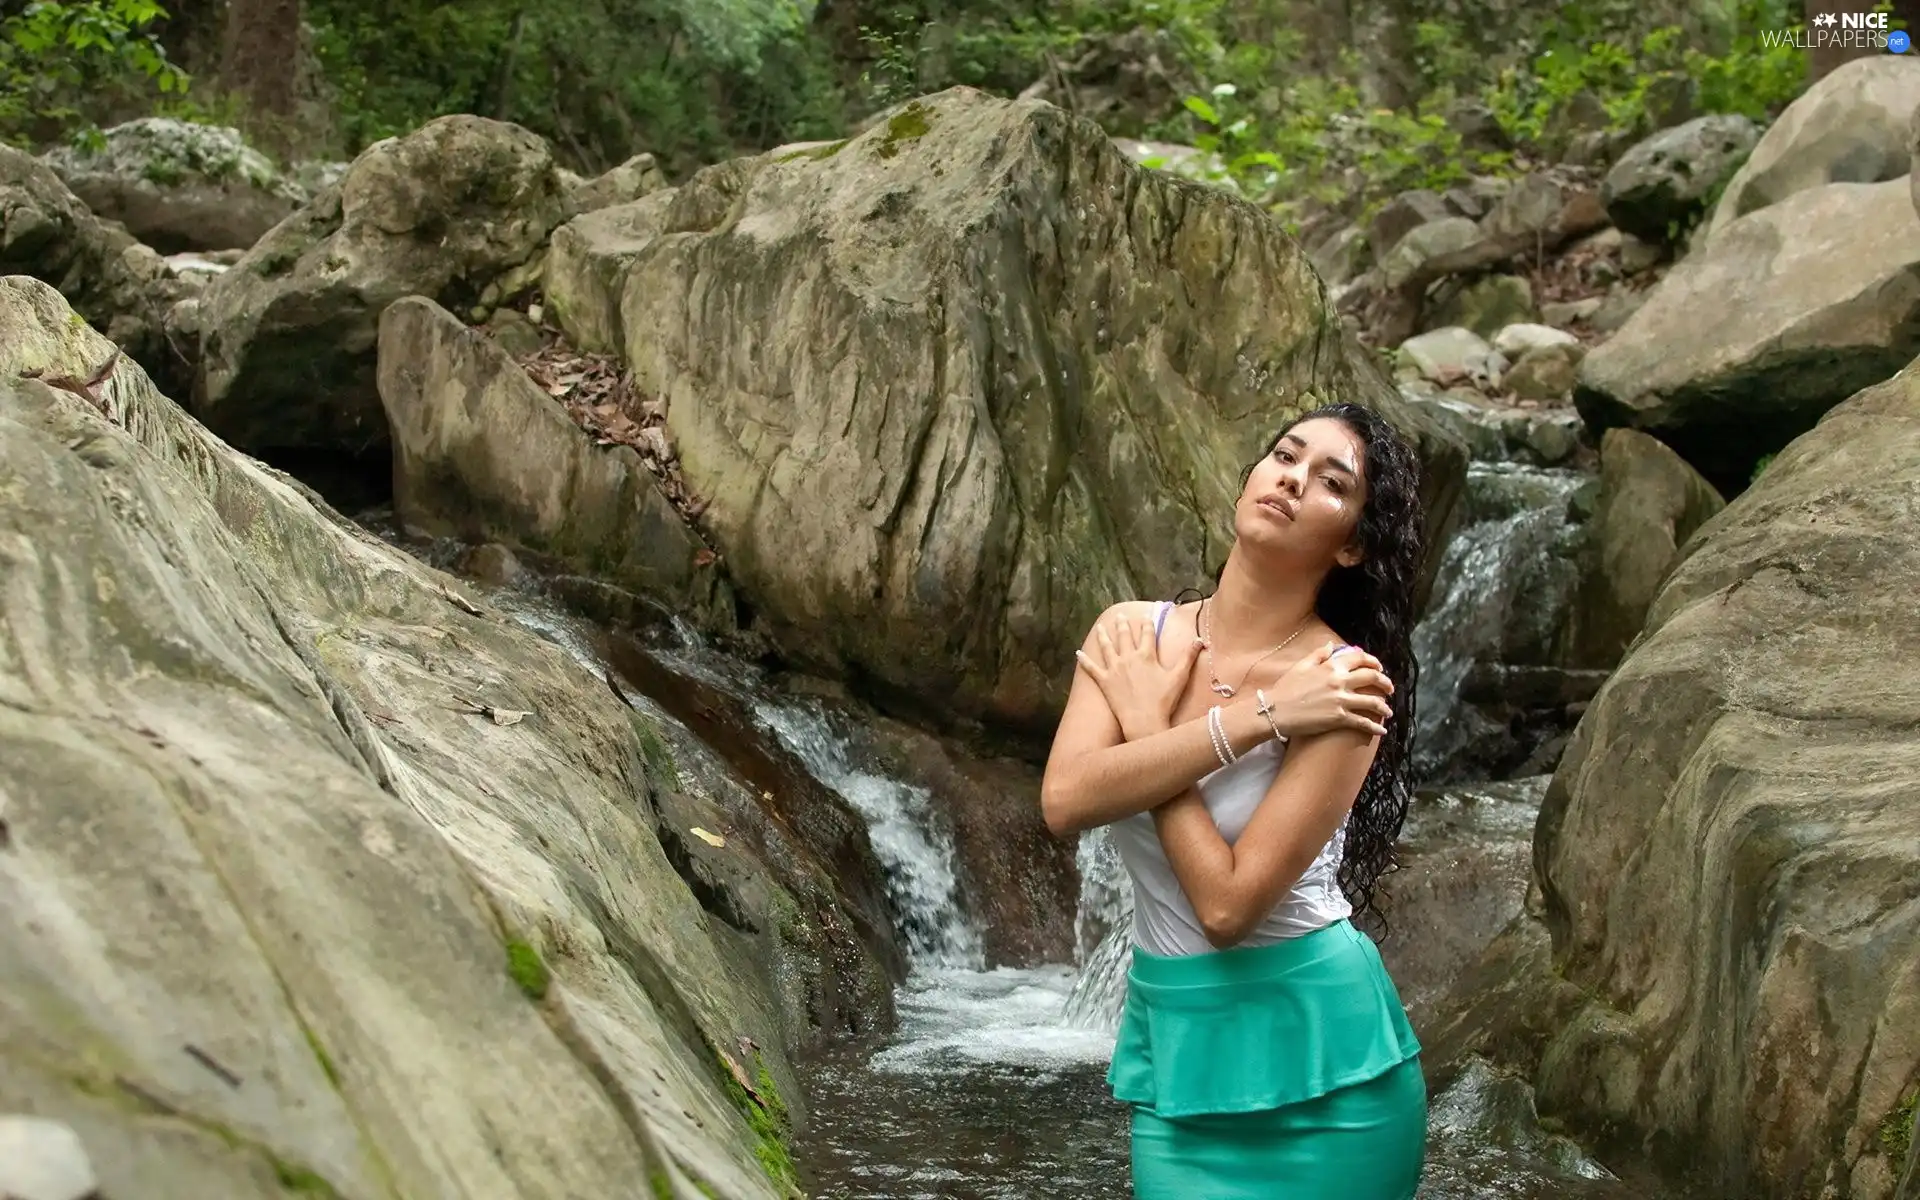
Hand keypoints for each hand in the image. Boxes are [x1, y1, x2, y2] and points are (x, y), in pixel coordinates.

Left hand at [1075, 611, 1201, 740]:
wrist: (1144, 720)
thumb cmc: (1163, 700)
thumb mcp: (1179, 677)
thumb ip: (1188, 656)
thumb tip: (1200, 640)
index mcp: (1146, 655)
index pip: (1147, 633)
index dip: (1147, 623)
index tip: (1145, 616)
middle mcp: (1128, 657)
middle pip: (1124, 636)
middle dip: (1123, 624)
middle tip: (1120, 615)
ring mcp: (1114, 668)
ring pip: (1107, 647)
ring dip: (1103, 636)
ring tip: (1100, 627)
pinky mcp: (1104, 681)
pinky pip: (1091, 668)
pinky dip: (1084, 660)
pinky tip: (1078, 653)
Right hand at [1257, 642, 1394, 738]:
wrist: (1275, 711)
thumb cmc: (1286, 688)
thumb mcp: (1301, 666)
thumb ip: (1319, 654)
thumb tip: (1332, 645)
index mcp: (1331, 666)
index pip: (1359, 659)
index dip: (1373, 661)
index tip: (1379, 667)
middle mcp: (1340, 681)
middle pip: (1372, 678)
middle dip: (1385, 683)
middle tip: (1389, 689)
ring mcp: (1341, 700)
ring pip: (1373, 702)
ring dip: (1384, 707)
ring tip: (1388, 712)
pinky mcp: (1339, 718)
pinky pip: (1363, 723)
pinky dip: (1375, 727)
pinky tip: (1382, 731)